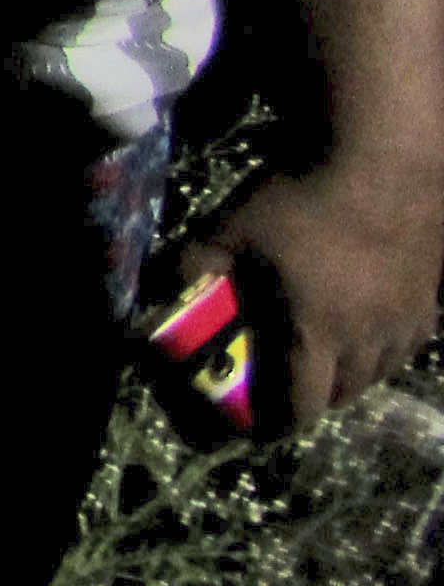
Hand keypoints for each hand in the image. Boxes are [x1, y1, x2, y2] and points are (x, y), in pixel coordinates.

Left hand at [185, 156, 443, 427]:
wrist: (385, 164)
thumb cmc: (301, 200)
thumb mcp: (232, 229)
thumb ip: (197, 265)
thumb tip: (168, 285)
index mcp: (314, 333)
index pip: (302, 406)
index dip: (278, 422)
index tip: (259, 422)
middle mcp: (367, 341)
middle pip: (342, 394)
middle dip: (311, 396)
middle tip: (286, 380)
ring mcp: (405, 322)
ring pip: (379, 373)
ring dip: (349, 375)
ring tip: (324, 355)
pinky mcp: (430, 301)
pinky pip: (407, 345)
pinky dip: (383, 348)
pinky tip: (367, 326)